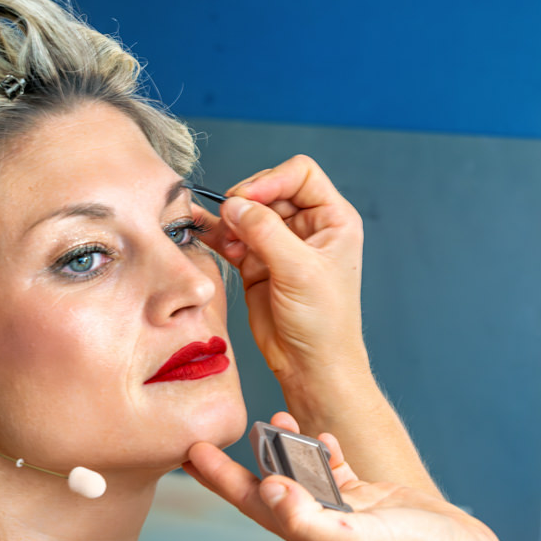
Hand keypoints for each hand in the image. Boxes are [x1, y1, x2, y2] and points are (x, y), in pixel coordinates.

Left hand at [183, 413, 507, 540]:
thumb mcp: (351, 538)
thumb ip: (305, 517)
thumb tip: (267, 486)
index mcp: (304, 532)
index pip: (250, 499)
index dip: (218, 476)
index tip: (189, 449)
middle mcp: (318, 522)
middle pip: (267, 485)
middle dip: (240, 462)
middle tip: (214, 431)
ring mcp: (344, 510)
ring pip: (302, 473)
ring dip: (286, 447)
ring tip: (274, 416)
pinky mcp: (370, 499)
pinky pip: (337, 470)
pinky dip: (326, 449)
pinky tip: (324, 434)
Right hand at [204, 156, 368, 396]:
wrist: (311, 366)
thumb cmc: (324, 323)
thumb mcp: (299, 271)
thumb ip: (266, 232)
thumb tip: (235, 205)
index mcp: (333, 219)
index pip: (301, 174)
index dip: (272, 180)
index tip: (249, 198)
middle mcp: (309, 227)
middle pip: (269, 189)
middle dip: (247, 201)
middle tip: (231, 219)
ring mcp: (282, 244)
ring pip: (248, 212)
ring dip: (230, 219)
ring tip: (223, 237)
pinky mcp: (259, 263)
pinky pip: (234, 237)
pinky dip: (219, 235)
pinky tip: (207, 236)